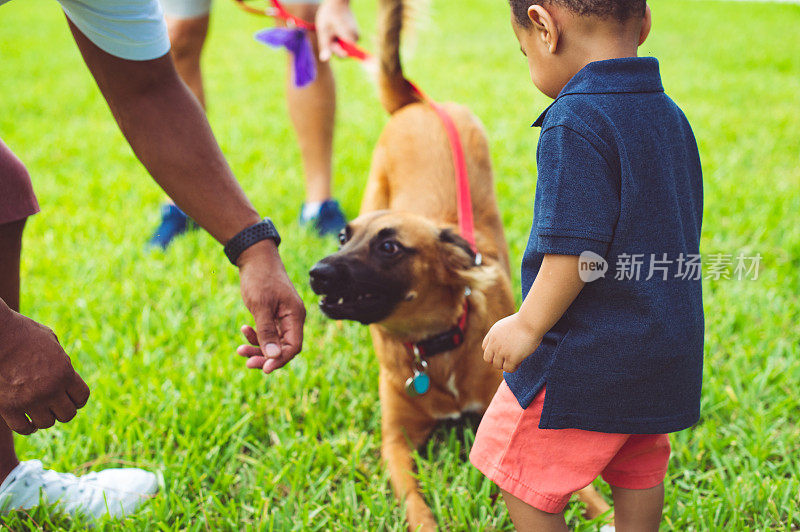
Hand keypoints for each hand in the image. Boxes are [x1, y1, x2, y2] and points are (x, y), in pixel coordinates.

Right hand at [0, 309, 90, 434]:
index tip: (71, 398)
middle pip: (67, 414)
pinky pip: (22, 428)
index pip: (82, 397)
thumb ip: (61, 359)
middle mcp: (50, 390)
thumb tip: (65, 372)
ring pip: (46, 423)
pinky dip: (27, 427)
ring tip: (40, 412)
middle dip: (63, 410)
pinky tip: (28, 422)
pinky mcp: (7, 407)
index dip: (78, 399)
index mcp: (64, 373)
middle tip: (55, 405)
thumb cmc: (21, 333)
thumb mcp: (51, 341)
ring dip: (45, 418)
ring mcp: (29, 400)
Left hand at [236, 240, 305, 373]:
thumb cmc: (260, 278)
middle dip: (266, 357)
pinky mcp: (273, 314)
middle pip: (284, 348)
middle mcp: (292, 318)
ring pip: (274, 342)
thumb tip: (274, 357)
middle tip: (247, 362)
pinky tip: (244, 330)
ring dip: (258, 348)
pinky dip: (256, 335)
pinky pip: (268, 333)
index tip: (263, 368)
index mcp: (295, 315)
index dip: (280, 360)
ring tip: (240, 349)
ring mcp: (283, 317)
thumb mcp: (260, 306)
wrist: (255, 257)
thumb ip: (267, 332)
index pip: (293, 346)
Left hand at [316, 0, 358, 60]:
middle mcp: (357, 38)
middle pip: (344, 51)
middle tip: (330, 32)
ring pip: (345, 47)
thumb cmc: (329, 15)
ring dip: (337, 41)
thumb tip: (324, 60)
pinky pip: (347, 42)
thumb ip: (325, 46)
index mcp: (350, 38)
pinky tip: (337, 28)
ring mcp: (358, 36)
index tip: (331, 37)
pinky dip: (340, 37)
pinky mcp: (356, 34)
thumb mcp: (323, 31)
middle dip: (335, 44)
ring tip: (333, 29)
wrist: (338, 2)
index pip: (343, 55)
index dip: (334, 48)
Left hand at [482, 313, 542, 372]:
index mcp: (492, 334)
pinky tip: (520, 361)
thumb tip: (504, 342)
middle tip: (508, 357)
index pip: (485, 348)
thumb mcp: (506, 325)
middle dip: (497, 359)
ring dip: (506, 364)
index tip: (503, 350)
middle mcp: (494, 344)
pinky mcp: (512, 358)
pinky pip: (509, 369)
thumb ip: (501, 334)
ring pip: (498, 366)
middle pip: (488, 359)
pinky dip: (514, 367)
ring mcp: (502, 352)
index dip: (493, 351)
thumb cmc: (523, 321)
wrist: (530, 321)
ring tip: (515, 359)